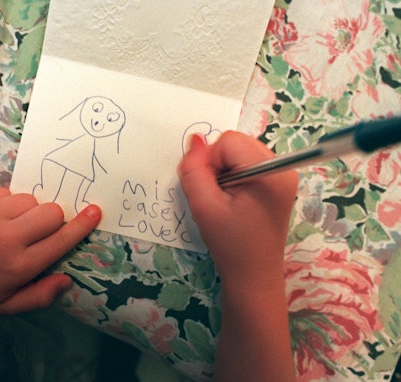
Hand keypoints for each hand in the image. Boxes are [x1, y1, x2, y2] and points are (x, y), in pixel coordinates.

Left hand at [0, 187, 100, 313]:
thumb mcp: (2, 306)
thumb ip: (38, 297)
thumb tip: (68, 280)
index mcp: (16, 267)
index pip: (61, 240)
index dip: (82, 225)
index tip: (95, 211)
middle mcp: (6, 238)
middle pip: (51, 212)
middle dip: (54, 218)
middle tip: (38, 230)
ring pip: (30, 199)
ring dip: (29, 210)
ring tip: (11, 224)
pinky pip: (7, 190)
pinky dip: (8, 202)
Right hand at [179, 131, 297, 381]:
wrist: (253, 277)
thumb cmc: (230, 245)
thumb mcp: (204, 206)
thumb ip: (194, 169)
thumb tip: (195, 139)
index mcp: (271, 171)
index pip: (228, 141)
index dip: (210, 162)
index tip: (212, 191)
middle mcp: (283, 168)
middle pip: (236, 143)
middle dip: (219, 165)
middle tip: (219, 197)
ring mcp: (284, 175)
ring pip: (240, 152)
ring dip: (225, 171)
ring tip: (227, 201)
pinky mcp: (279, 183)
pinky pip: (247, 164)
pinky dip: (234, 177)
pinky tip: (235, 201)